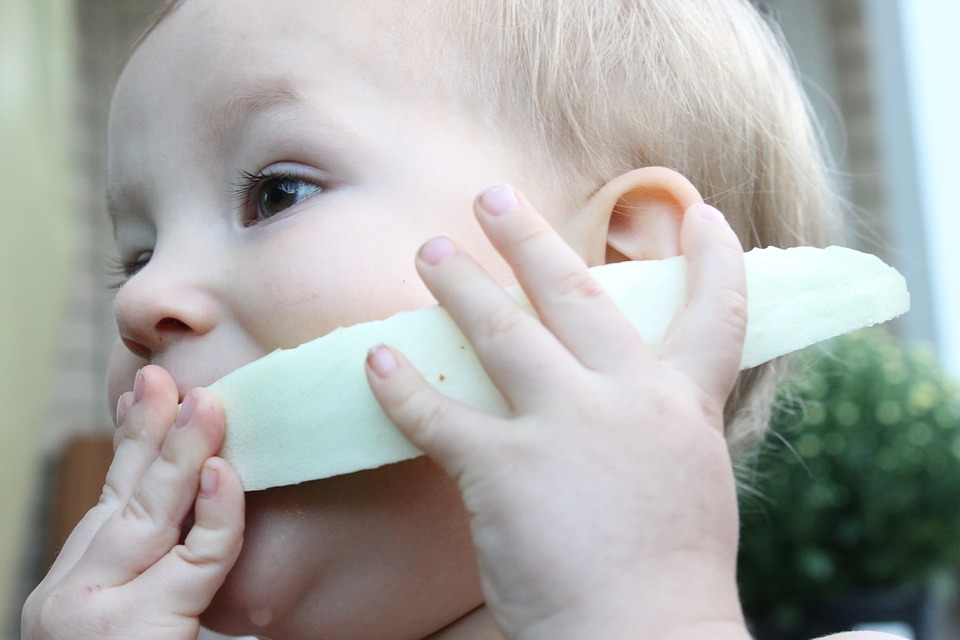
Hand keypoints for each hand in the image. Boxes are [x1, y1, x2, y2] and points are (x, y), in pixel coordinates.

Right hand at [22, 366, 243, 639]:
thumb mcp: (135, 615)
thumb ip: (158, 571)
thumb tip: (199, 506)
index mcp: (79, 585)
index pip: (111, 497)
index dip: (133, 441)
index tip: (149, 394)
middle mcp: (75, 592)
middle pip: (125, 494)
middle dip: (153, 431)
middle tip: (172, 378)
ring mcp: (96, 613)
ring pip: (150, 515)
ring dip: (180, 452)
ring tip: (206, 403)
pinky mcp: (133, 634)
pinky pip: (194, 563)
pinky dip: (213, 517)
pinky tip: (224, 474)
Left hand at [366, 187, 750, 639]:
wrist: (646, 636)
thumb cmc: (670, 577)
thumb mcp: (688, 483)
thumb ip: (661, 430)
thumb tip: (637, 403)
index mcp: (680, 405)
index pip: (714, 313)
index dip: (712, 257)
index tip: (700, 212)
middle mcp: (625, 398)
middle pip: (575, 295)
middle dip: (530, 238)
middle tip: (492, 195)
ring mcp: (564, 427)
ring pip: (503, 333)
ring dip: (459, 285)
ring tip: (428, 251)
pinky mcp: (505, 469)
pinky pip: (440, 415)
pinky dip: (401, 387)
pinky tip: (375, 360)